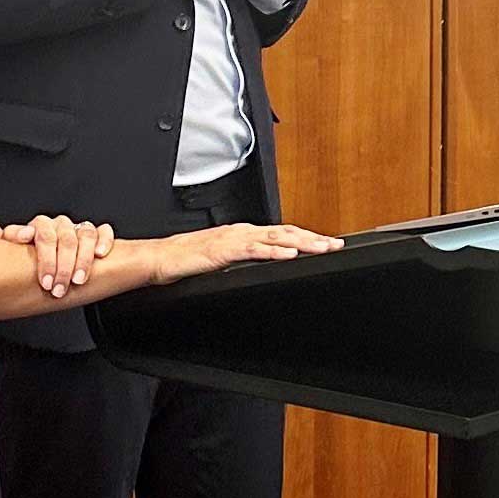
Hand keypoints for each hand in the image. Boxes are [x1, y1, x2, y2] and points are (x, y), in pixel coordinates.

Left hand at [3, 214, 115, 299]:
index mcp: (41, 225)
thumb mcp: (13, 247)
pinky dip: (105, 241)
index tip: (46, 283)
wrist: (36, 256)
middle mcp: (61, 224)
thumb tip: (24, 235)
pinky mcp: (96, 233)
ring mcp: (79, 227)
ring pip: (87, 235)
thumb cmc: (26, 255)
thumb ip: (14, 237)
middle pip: (67, 240)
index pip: (46, 237)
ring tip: (78, 281)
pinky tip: (101, 255)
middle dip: (64, 268)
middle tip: (60, 289)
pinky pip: (104, 231)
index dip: (47, 261)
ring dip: (84, 260)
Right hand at [154, 220, 339, 281]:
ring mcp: (235, 239)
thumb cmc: (189, 260)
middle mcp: (243, 232)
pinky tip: (289, 256)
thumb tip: (269, 265)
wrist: (162, 259)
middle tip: (336, 245)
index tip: (328, 243)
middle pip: (286, 233)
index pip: (283, 233)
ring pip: (275, 238)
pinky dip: (274, 252)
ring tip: (322, 248)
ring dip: (302, 243)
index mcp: (245, 233)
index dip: (308, 237)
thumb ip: (246, 260)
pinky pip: (253, 250)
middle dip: (313, 239)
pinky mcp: (224, 250)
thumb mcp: (226, 260)